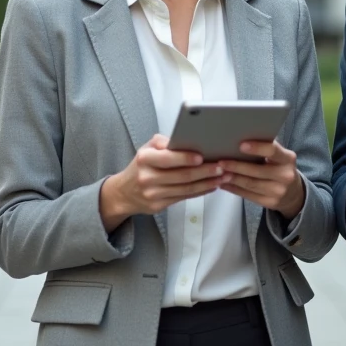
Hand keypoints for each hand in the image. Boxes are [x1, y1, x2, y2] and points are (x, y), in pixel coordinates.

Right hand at [101, 134, 228, 228]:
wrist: (124, 192)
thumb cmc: (141, 165)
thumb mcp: (147, 148)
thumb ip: (165, 142)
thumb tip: (185, 139)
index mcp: (145, 159)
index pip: (168, 158)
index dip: (186, 158)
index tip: (202, 157)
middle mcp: (147, 177)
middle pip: (181, 175)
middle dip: (204, 171)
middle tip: (221, 167)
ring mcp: (153, 194)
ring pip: (186, 189)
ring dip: (207, 183)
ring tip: (222, 177)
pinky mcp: (159, 206)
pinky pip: (184, 198)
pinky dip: (200, 192)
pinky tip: (211, 186)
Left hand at [218, 141, 305, 219]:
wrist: (294, 193)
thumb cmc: (280, 167)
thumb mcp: (280, 156)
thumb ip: (267, 148)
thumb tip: (241, 136)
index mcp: (288, 159)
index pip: (272, 151)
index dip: (257, 148)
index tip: (241, 145)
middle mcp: (285, 175)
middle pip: (257, 171)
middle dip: (236, 166)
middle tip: (220, 162)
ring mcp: (278, 191)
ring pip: (250, 184)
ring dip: (232, 178)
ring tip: (219, 173)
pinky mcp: (270, 203)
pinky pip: (248, 195)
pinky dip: (234, 189)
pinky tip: (224, 184)